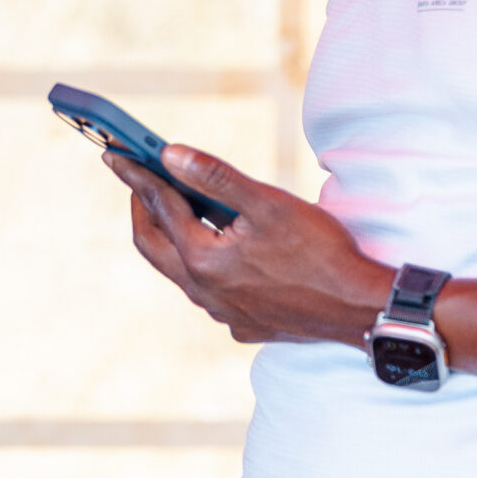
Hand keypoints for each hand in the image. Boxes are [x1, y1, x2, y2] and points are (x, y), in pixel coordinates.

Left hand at [108, 146, 389, 346]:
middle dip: (142, 208)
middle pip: (154, 246)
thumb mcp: (268, 203)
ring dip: (173, 236)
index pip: (160, 207)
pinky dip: (203, 262)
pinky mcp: (244, 324)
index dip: (137, 175)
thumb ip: (214, 176)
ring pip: (180, 270)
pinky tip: (221, 246)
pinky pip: (209, 290)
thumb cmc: (320, 251)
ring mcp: (223, 313)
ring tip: (178, 204)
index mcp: (204, 260)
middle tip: (139, 178)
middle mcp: (205, 292)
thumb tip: (169, 155)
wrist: (361, 308)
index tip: (116, 154)